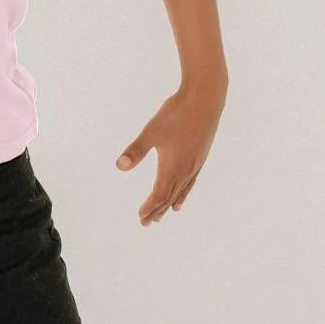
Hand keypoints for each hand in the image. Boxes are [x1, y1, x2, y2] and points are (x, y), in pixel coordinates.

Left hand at [115, 82, 226, 225]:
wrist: (205, 99)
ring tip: (161, 215)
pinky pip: (190, 183)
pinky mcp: (200, 157)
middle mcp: (185, 170)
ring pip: (180, 191)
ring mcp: (195, 165)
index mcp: (172, 166)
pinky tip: (181, 197)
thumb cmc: (176, 113)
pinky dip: (183, 193)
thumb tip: (119, 167)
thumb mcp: (152, 131)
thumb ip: (136, 150)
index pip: (159, 194)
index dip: (149, 207)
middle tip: (145, 223)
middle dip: (157, 210)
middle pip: (169, 196)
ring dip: (169, 203)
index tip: (140, 217)